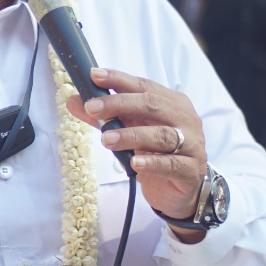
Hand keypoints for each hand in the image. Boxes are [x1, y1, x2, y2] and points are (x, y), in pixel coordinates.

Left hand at [67, 67, 206, 233]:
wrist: (178, 189)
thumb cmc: (155, 153)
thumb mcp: (129, 131)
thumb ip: (104, 117)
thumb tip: (74, 101)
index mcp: (171, 103)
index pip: (144, 86)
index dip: (119, 79)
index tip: (94, 75)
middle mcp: (185, 119)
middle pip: (153, 106)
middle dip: (120, 104)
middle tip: (92, 108)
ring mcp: (192, 145)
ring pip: (162, 135)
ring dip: (132, 135)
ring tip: (107, 139)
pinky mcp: (191, 171)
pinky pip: (172, 164)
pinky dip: (152, 163)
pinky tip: (135, 164)